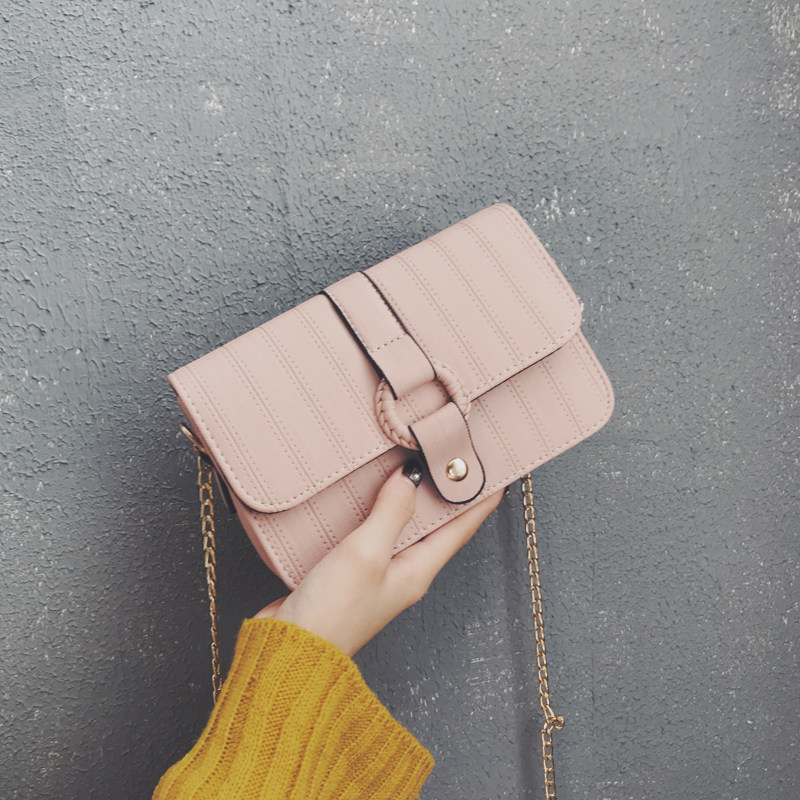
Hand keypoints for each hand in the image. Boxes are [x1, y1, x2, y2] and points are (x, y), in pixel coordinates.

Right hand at [255, 460, 505, 656]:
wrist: (289, 649)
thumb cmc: (332, 614)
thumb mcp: (367, 555)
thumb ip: (390, 513)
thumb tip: (410, 478)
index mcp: (418, 570)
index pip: (461, 527)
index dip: (480, 498)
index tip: (496, 471)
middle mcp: (402, 570)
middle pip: (435, 523)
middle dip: (446, 491)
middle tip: (453, 456)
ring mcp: (375, 570)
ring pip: (400, 523)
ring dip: (408, 494)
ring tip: (414, 462)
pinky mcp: (348, 568)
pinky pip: (369, 529)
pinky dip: (372, 505)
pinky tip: (363, 490)